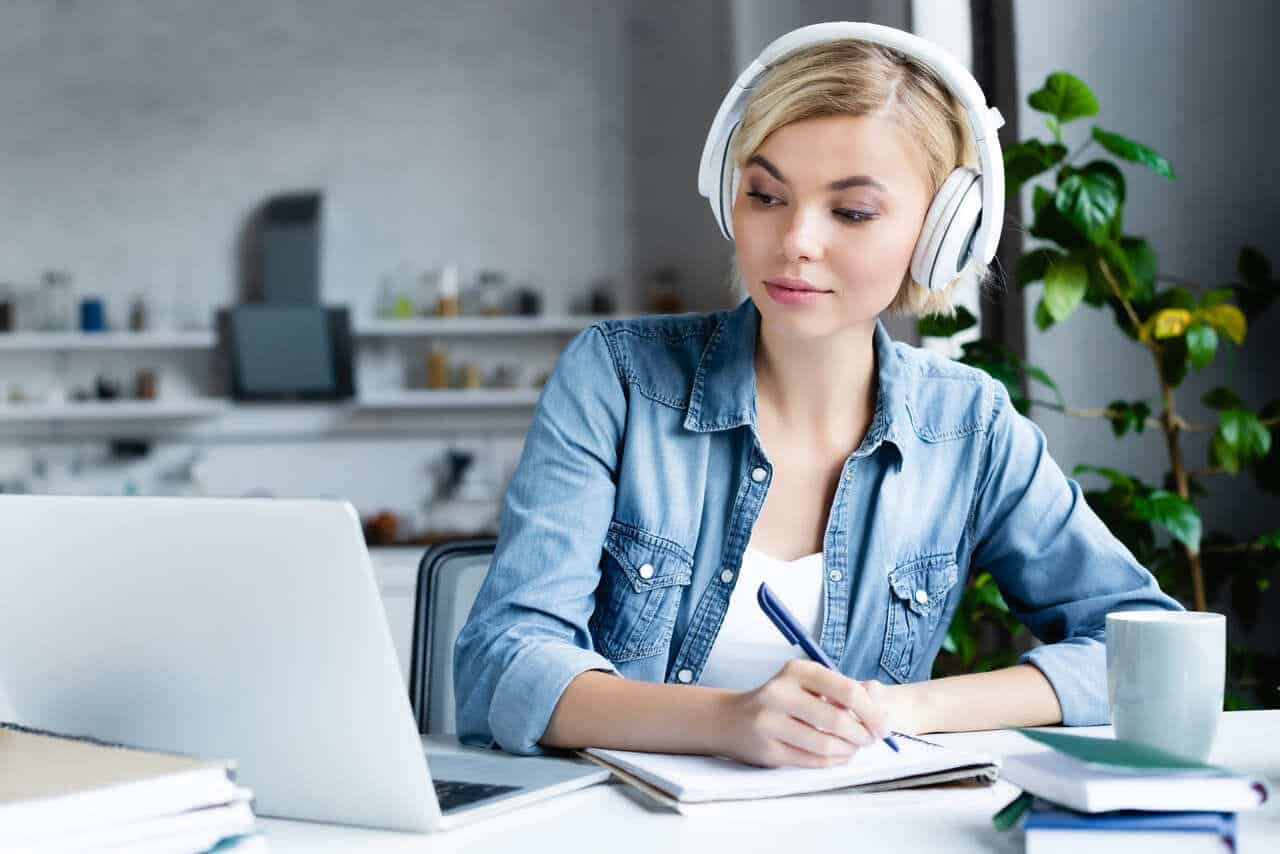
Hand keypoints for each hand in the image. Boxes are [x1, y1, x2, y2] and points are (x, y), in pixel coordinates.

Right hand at [715, 660, 891, 767]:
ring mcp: (770, 722)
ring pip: (826, 746)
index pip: (847, 691)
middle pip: (838, 721)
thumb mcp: (807, 683)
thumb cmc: (782, 700)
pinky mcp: (768, 749)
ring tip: (853, 748)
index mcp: (797, 670)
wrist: (732, 719)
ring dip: (849, 751)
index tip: (884, 726)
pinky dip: (833, 762)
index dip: (872, 712)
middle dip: (863, 735)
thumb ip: (842, 692)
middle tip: (871, 740)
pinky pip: (812, 761)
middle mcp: (780, 693)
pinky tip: (837, 755)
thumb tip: (880, 713)